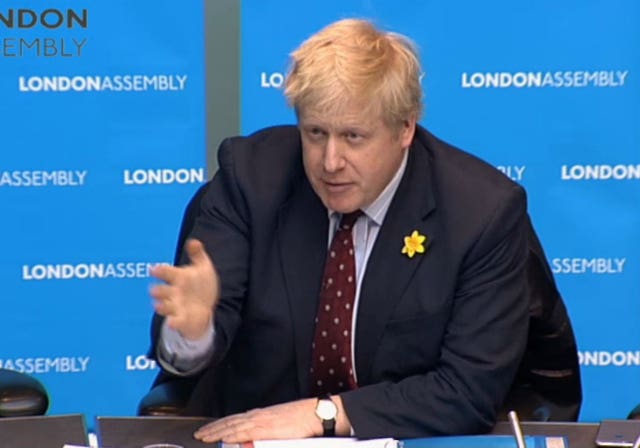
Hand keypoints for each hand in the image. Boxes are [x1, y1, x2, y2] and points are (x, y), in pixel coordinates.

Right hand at [150, 239, 219, 339]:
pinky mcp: (182, 319)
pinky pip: (176, 321)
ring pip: (165, 306)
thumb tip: (194, 241)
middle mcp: (174, 292)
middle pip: (162, 291)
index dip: (160, 271)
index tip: (153, 269)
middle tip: (153, 290)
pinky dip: (173, 322)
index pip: (167, 273)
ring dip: (161, 306)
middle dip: (157, 291)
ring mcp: (176, 306)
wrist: (205, 306)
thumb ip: (197, 254)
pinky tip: (172, 323)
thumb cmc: (200, 284)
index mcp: (179, 278)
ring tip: (158, 306)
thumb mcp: (202, 267)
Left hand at [194, 399, 320, 443]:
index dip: (219, 425)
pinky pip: (245, 431)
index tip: (207, 430)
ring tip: (203, 437)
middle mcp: (257, 416)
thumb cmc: (300, 419)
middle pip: (229, 422)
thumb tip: (254, 438)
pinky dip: (231, 434)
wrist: (313, 413)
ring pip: (233, 426)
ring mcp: (261, 421)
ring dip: (216, 432)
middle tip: (198, 435)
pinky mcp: (266, 427)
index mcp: (260, 415)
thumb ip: (265, 429)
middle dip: (212, 429)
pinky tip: (222, 437)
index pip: (234, 420)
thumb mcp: (279, 423)